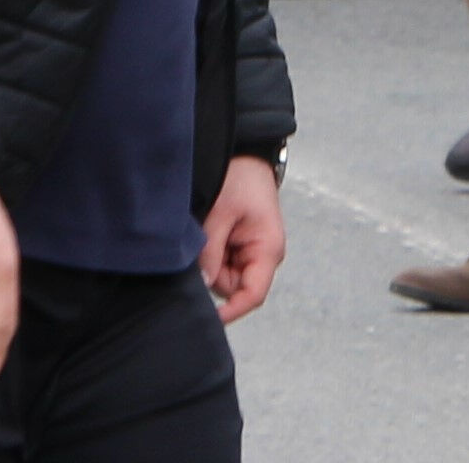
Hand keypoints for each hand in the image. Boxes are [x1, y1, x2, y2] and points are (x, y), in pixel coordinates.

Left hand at [199, 155, 286, 320]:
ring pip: (223, 273)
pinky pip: (220, 259)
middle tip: (201, 240)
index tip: (210, 318)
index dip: (232, 310)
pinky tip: (206, 227)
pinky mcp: (237, 243)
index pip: (253, 294)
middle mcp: (261, 254)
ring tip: (205, 225)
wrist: (243, 151)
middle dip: (213, 272)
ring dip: (209, 259)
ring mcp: (249, 250)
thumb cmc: (238, 177)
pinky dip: (209, 250)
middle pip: (233, 286)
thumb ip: (212, 250)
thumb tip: (204, 283)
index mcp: (267, 249)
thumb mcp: (221, 212)